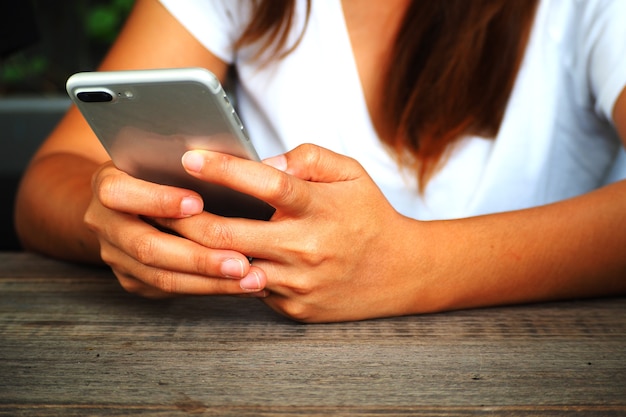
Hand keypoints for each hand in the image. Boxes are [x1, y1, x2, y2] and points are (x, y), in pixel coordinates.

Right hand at [85, 161, 267, 297]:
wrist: (127, 202)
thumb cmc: (156, 171)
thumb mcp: (161, 156)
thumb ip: (184, 163)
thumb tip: (230, 161)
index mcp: (107, 184)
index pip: (121, 194)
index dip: (159, 200)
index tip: (198, 203)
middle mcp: (104, 223)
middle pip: (147, 247)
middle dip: (198, 257)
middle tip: (240, 262)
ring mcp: (116, 256)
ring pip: (162, 277)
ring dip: (210, 281)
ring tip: (250, 279)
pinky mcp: (132, 280)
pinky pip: (171, 290)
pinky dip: (209, 288)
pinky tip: (239, 285)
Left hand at [160, 144, 425, 321]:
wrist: (401, 273)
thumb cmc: (369, 216)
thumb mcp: (352, 173)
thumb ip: (309, 157)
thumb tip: (266, 161)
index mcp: (319, 208)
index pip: (267, 184)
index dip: (225, 169)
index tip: (189, 156)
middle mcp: (306, 248)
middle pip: (229, 236)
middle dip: (186, 220)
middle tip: (157, 204)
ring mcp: (298, 284)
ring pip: (230, 268)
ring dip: (196, 252)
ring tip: (169, 233)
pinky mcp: (294, 308)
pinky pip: (250, 289)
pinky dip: (229, 273)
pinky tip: (211, 260)